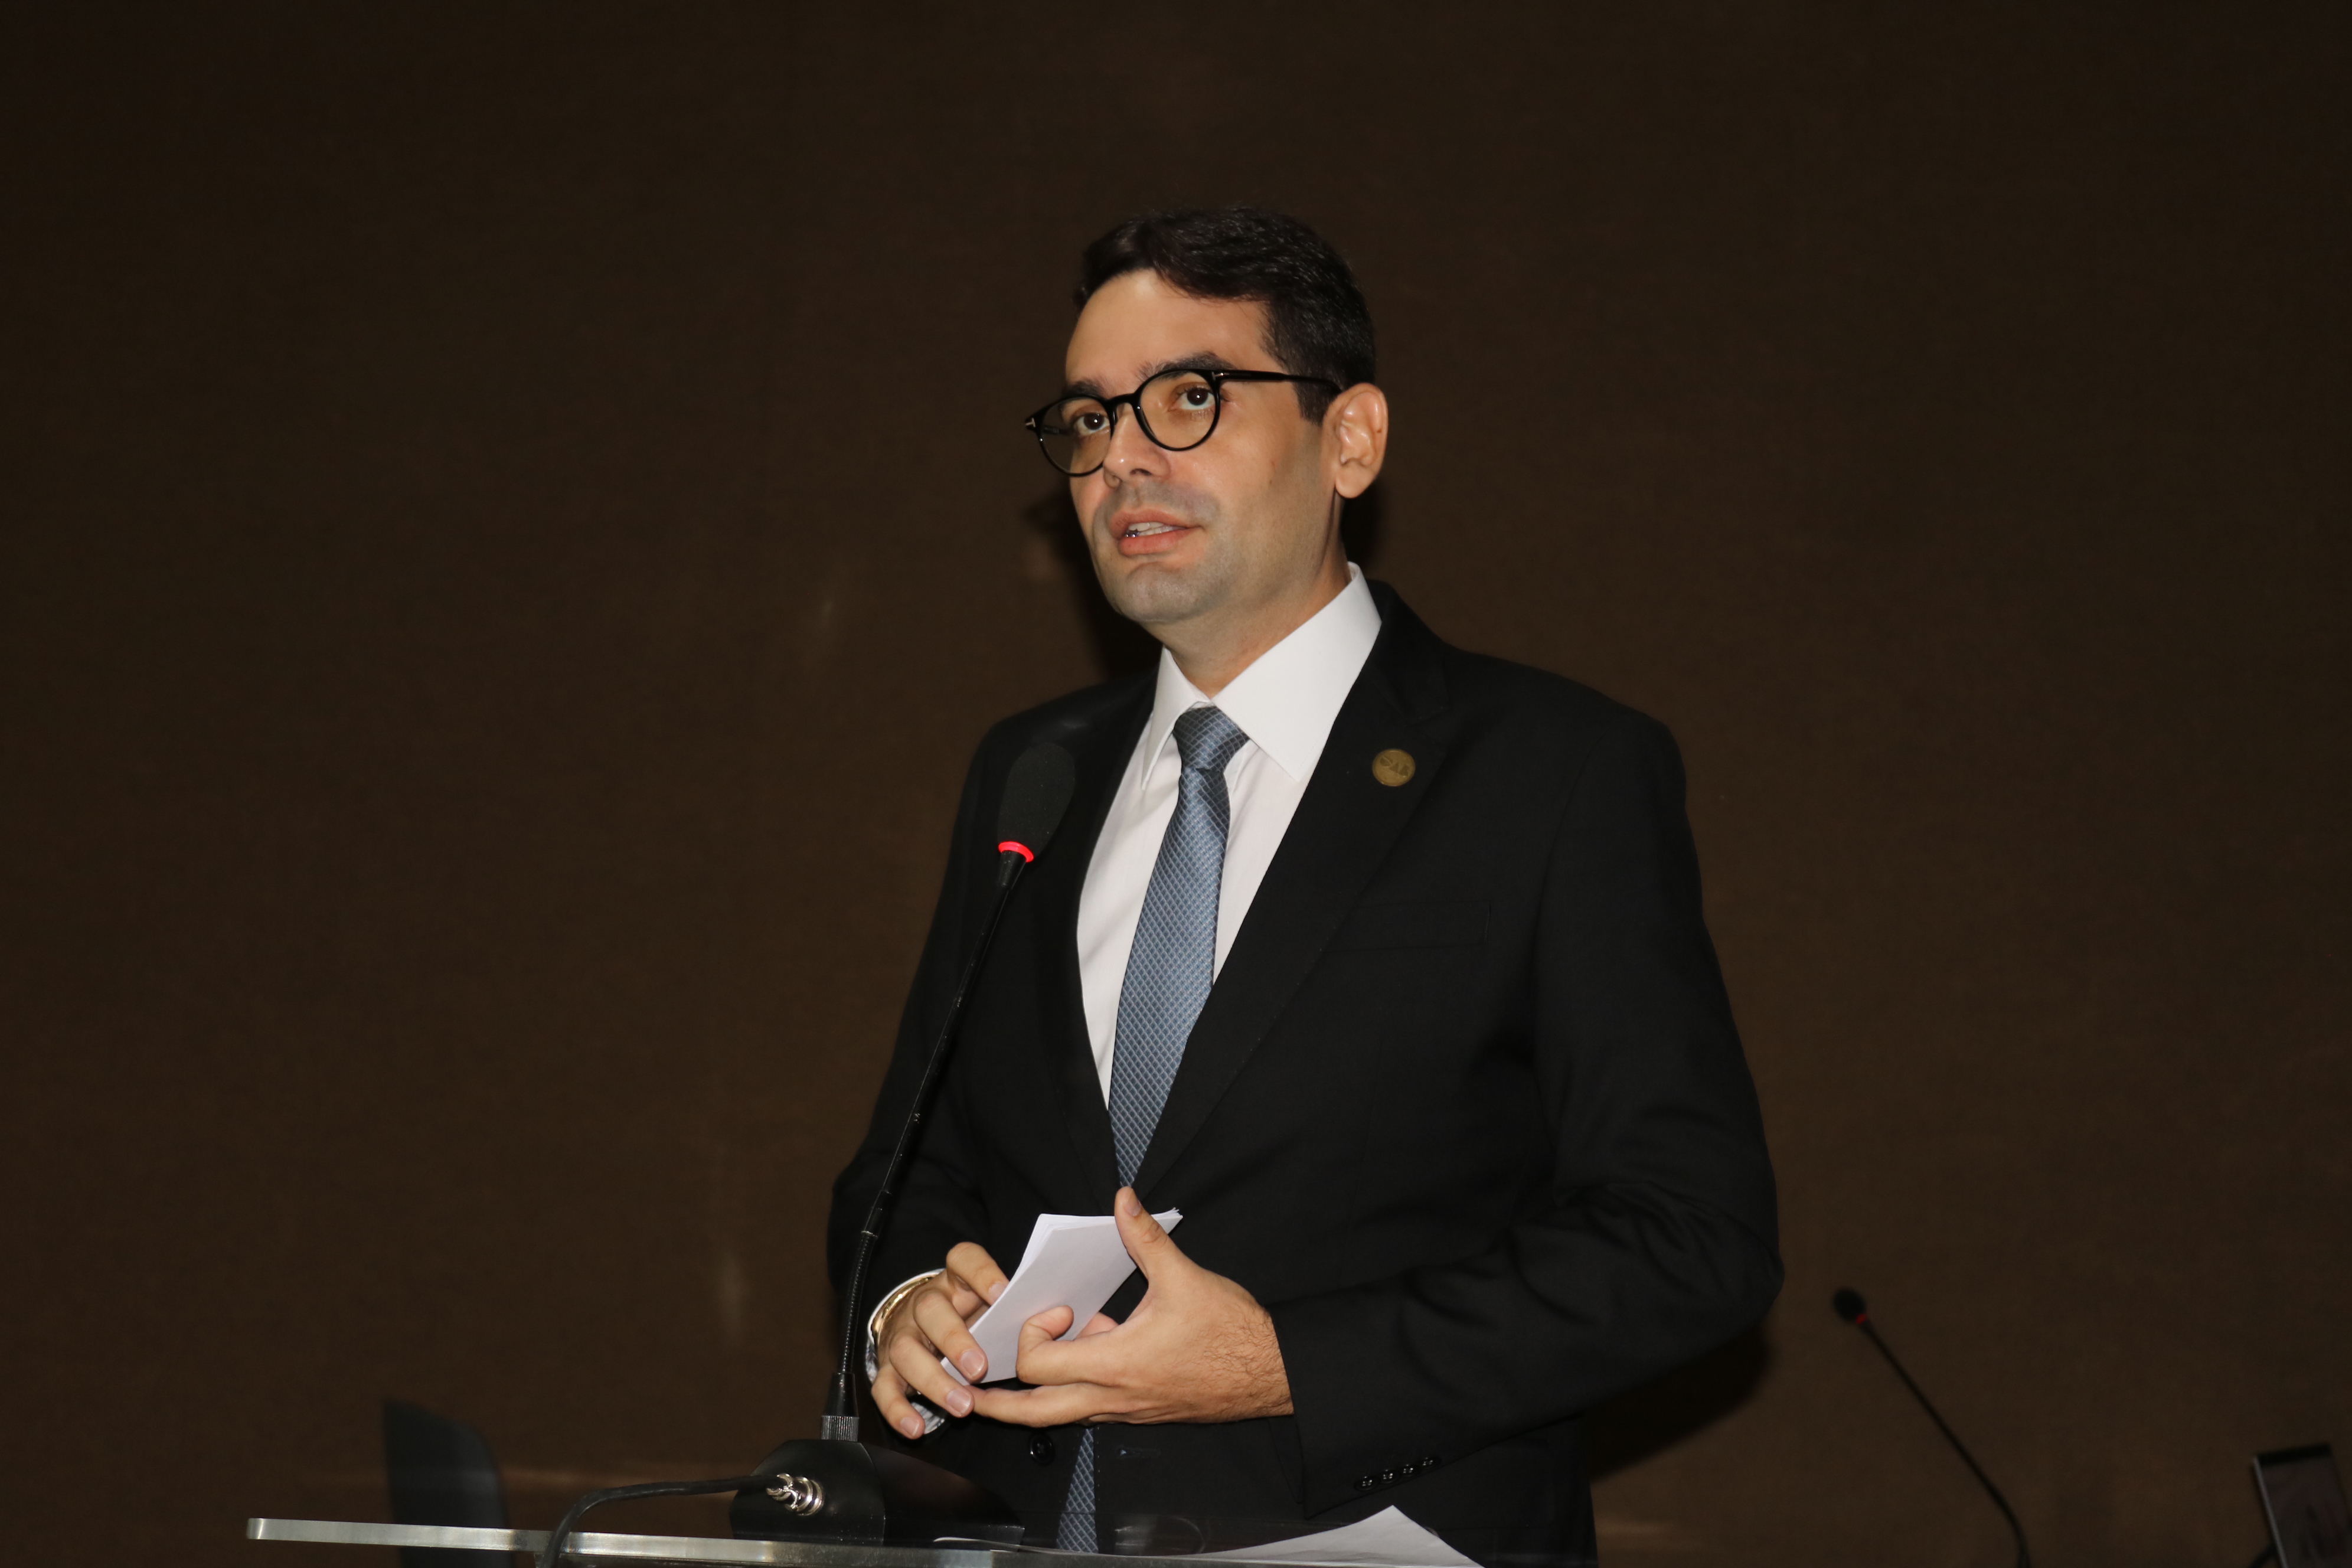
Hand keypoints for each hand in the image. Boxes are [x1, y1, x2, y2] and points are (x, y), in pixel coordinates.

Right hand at [873, 1242, 1009, 1438]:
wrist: (923, 1325)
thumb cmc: (972, 1317)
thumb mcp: (992, 1305)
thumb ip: (1019, 1307)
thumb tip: (1062, 1317)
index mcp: (956, 1280)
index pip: (964, 1260)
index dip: (981, 1274)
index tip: (1002, 1295)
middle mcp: (925, 1303)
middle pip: (931, 1310)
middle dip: (955, 1341)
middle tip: (980, 1369)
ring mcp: (903, 1334)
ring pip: (906, 1352)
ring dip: (934, 1380)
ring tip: (962, 1405)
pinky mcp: (888, 1366)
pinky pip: (884, 1387)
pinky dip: (898, 1409)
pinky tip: (916, 1427)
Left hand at [969, 1187, 1291, 1427]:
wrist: (1270, 1374)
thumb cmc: (1231, 1333)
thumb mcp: (1184, 1277)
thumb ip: (1145, 1238)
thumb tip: (1123, 1201)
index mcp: (1114, 1364)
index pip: (1037, 1365)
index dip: (1031, 1333)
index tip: (1058, 1309)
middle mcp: (1112, 1396)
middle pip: (1032, 1414)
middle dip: (993, 1403)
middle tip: (965, 1387)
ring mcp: (1125, 1408)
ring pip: (1059, 1417)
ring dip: (1031, 1397)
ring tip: (1011, 1374)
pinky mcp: (1139, 1410)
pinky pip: (1089, 1408)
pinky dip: (1071, 1390)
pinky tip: (1089, 1352)